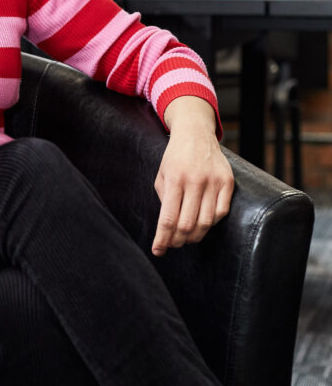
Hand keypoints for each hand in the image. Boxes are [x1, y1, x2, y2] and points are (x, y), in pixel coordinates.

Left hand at [152, 97, 233, 256]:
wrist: (195, 133)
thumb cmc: (175, 157)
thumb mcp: (161, 175)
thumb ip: (164, 200)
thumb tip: (168, 228)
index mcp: (174, 179)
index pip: (168, 218)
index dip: (163, 239)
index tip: (158, 251)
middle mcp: (195, 181)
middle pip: (187, 224)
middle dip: (178, 241)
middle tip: (173, 245)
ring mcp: (214, 181)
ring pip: (206, 222)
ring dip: (195, 236)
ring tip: (187, 238)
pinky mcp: (228, 182)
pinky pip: (221, 212)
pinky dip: (211, 223)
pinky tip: (203, 223)